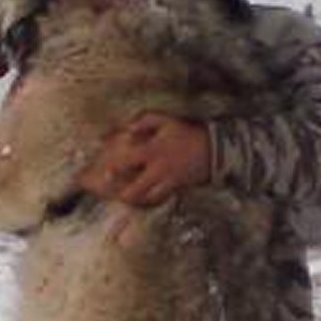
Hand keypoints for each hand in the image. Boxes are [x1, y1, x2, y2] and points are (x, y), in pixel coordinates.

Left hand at [77, 112, 209, 206]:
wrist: (214, 149)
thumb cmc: (186, 133)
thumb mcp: (166, 120)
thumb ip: (144, 121)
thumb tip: (127, 128)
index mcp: (154, 150)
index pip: (129, 160)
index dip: (115, 167)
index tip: (106, 171)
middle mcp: (159, 169)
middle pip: (137, 189)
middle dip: (124, 194)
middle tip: (116, 194)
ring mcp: (168, 181)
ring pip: (147, 198)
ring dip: (136, 199)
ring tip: (127, 198)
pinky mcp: (176, 188)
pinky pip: (160, 199)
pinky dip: (150, 200)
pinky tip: (143, 199)